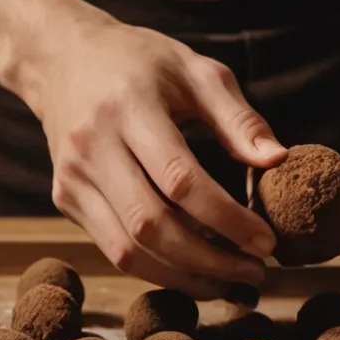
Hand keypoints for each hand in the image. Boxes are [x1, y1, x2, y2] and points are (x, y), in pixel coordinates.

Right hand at [17, 18, 284, 297]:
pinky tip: (192, 268)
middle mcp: (93, 147)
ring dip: (183, 277)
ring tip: (228, 282)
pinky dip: (156, 268)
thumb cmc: (139, 62)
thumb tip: (277, 161)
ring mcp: (73, 177)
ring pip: (127, 251)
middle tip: (254, 273)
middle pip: (151, 226)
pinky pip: (113, 248)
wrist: (61, 58)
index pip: (180, 179)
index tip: (266, 241)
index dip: (226, 219)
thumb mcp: (195, 71)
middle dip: (209, 261)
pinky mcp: (65, 198)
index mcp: (129, 108)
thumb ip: (238, 117)